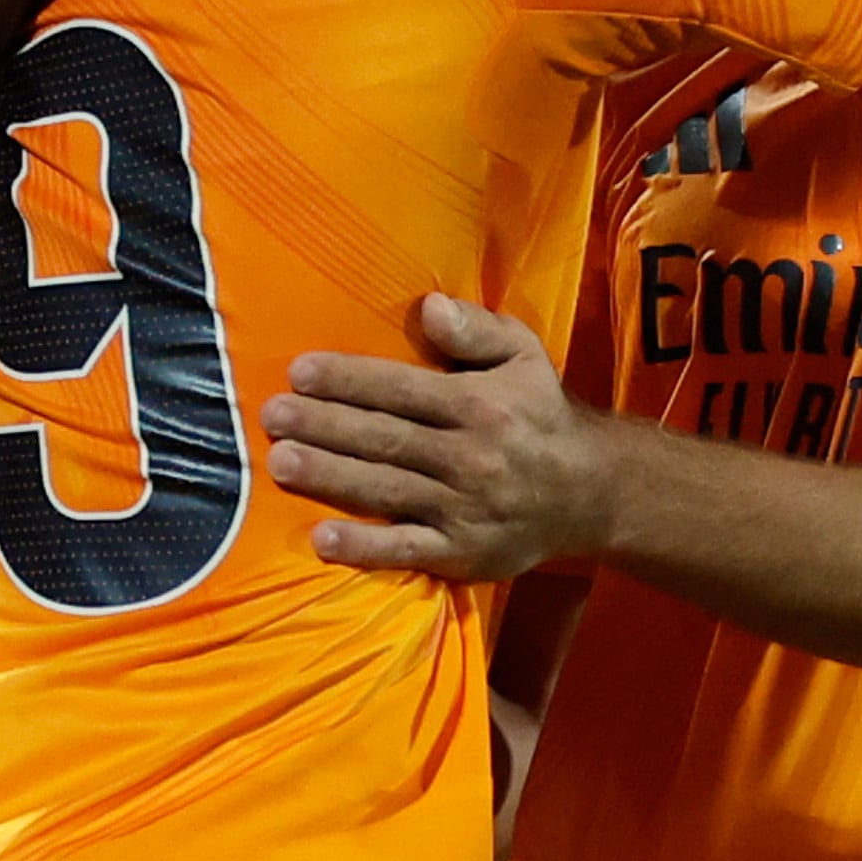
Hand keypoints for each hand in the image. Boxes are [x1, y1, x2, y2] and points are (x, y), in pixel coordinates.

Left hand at [264, 294, 620, 581]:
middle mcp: (470, 457)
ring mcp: (464, 510)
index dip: (349, 380)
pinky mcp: (462, 554)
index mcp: (479, 405)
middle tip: (270, 415)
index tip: (300, 371)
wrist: (591, 492)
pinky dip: (364, 549)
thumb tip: (429, 306)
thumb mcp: (523, 354)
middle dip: (324, 425)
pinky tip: (322, 540)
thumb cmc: (540, 413)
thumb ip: (476, 329)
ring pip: (386, 490)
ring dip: (329, 477)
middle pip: (385, 439)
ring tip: (279, 463)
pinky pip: (407, 552)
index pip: (402, 390)